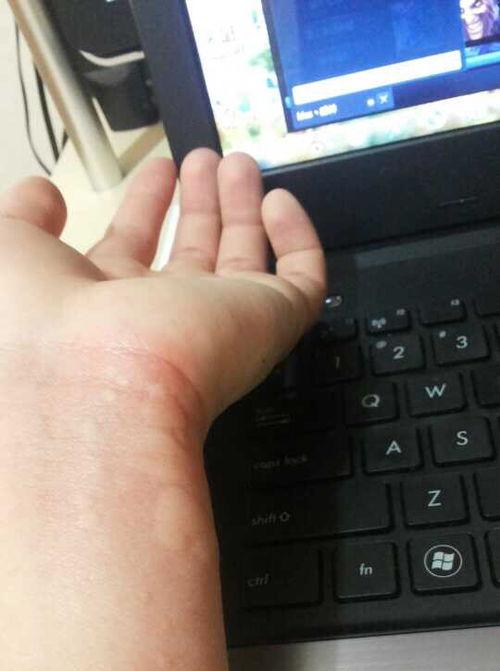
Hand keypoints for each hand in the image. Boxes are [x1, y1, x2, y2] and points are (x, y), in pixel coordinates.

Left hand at [0, 149, 325, 434]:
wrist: (98, 382)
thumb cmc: (41, 325)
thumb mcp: (8, 249)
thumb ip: (24, 214)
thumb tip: (44, 191)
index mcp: (105, 303)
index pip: (133, 250)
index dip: (145, 206)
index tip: (157, 169)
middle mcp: (163, 315)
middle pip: (191, 253)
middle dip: (197, 203)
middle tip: (205, 161)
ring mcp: (217, 321)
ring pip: (243, 260)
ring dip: (240, 207)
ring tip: (240, 163)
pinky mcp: (267, 322)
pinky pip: (299, 280)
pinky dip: (296, 239)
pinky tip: (278, 201)